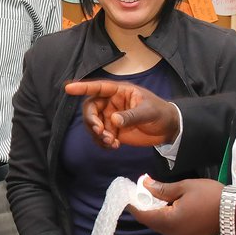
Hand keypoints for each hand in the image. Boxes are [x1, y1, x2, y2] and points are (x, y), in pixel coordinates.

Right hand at [64, 80, 179, 147]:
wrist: (168, 129)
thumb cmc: (160, 113)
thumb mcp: (148, 112)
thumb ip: (131, 115)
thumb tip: (113, 120)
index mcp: (120, 92)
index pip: (98, 87)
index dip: (83, 87)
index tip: (68, 88)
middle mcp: (112, 103)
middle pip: (90, 108)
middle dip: (91, 121)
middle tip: (99, 131)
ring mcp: (111, 117)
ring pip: (93, 124)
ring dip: (98, 134)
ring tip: (111, 142)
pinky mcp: (113, 130)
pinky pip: (100, 136)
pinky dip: (103, 142)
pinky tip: (114, 146)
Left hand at [130, 178, 221, 234]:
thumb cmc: (211, 196)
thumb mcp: (185, 187)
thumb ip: (162, 188)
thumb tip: (144, 184)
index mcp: (169, 221)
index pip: (143, 215)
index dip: (133, 204)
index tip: (128, 193)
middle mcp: (172, 233)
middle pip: (150, 222)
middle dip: (143, 207)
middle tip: (141, 191)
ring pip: (160, 225)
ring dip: (154, 213)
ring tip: (153, 196)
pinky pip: (170, 228)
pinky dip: (164, 217)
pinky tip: (166, 206)